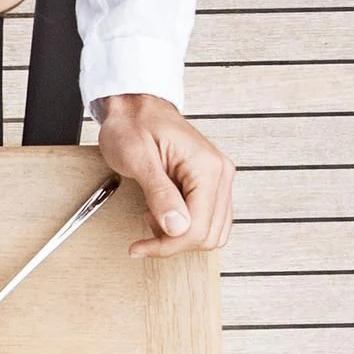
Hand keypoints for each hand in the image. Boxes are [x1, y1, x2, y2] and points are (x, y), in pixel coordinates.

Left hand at [96, 93, 235, 260]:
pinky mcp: (211, 183)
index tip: (140, 247)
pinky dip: (185, 228)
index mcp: (206, 167)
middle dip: (174, 243)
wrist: (136, 107)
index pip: (198, 228)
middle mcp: (220, 173)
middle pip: (208, 236)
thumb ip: (159, 194)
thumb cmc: (133, 125)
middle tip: (145, 228)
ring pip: (212, 233)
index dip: (168, 245)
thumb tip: (177, 227)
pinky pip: (208, 220)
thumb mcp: (138, 159)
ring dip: (180, 238)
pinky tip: (164, 215)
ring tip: (154, 218)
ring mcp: (218, 178)